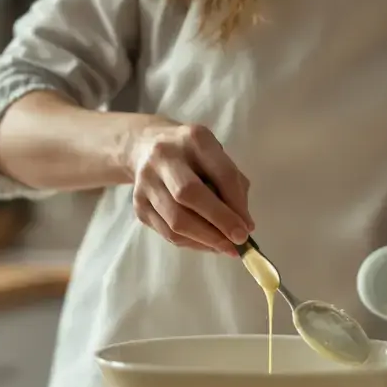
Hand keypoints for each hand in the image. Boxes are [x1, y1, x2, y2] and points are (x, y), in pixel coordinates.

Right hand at [129, 122, 253, 253]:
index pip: (221, 173)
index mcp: (194, 139)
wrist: (146, 146)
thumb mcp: (216, 157)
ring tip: (226, 247)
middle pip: (190, 194)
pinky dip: (191, 243)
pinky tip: (207, 244)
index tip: (249, 226)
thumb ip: (233, 186)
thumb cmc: (193, 156)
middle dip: (219, 221)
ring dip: (205, 239)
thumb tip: (244, 225)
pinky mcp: (138, 204)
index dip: (237, 203)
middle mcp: (165, 156)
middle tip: (239, 241)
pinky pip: (167, 232)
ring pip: (175, 219)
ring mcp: (147, 181)